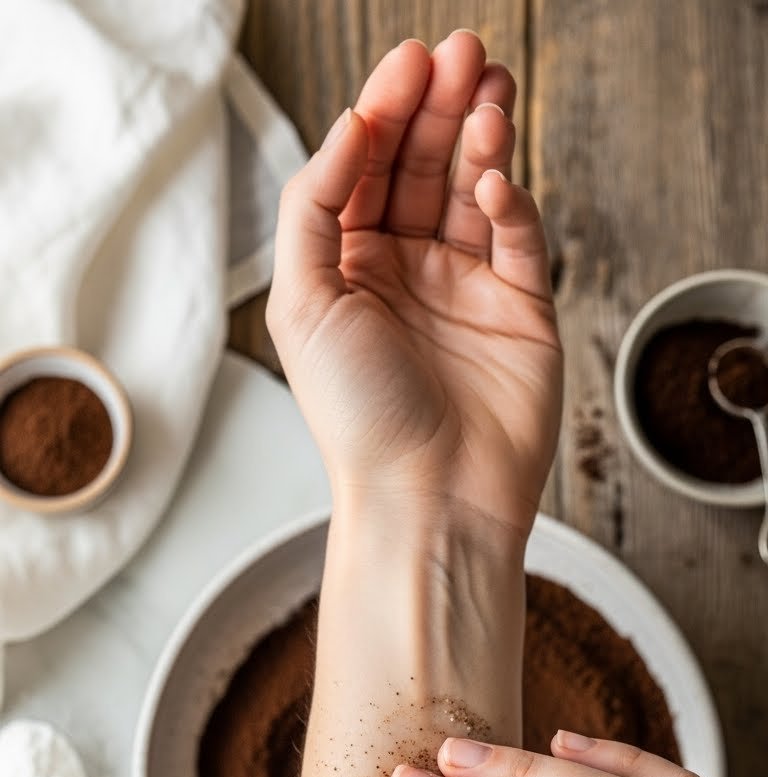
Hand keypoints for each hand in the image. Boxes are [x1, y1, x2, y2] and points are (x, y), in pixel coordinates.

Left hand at [266, 30, 561, 538]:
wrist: (429, 498)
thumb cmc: (358, 419)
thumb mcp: (300, 303)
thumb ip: (313, 205)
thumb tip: (352, 125)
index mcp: (348, 270)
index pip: (368, 169)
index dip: (387, 111)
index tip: (408, 63)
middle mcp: (407, 273)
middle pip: (425, 167)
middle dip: (440, 107)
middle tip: (461, 51)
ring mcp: (467, 290)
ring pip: (476, 190)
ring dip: (481, 137)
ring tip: (488, 89)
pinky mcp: (522, 312)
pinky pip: (519, 239)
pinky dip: (510, 203)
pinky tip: (496, 182)